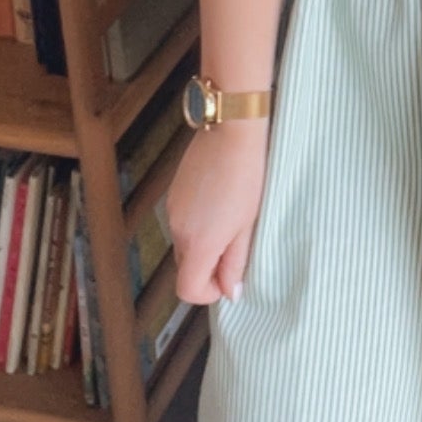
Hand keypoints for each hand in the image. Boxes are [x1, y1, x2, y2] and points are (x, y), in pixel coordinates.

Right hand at [167, 119, 269, 303]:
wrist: (231, 129)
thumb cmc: (247, 176)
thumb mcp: (248, 224)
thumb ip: (237, 261)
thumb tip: (231, 292)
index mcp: (198, 242)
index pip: (187, 290)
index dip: (209, 292)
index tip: (230, 277)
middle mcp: (177, 230)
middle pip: (186, 267)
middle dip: (209, 267)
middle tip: (238, 243)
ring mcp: (172, 210)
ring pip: (185, 244)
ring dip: (205, 243)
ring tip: (232, 217)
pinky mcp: (174, 193)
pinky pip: (182, 222)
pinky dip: (198, 223)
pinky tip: (220, 200)